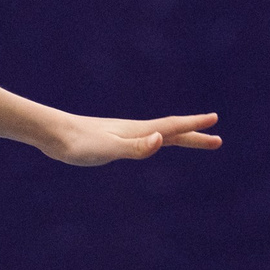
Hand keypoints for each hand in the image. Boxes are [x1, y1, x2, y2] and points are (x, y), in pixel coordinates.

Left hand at [39, 111, 221, 166]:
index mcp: (138, 131)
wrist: (52, 134)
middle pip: (170, 132)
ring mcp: (123, 134)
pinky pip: (143, 141)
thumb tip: (160, 140)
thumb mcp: (109, 149)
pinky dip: (155, 141)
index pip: (172, 128)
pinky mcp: (111, 140)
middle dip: (194, 136)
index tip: (215, 120)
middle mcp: (134, 130)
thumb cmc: (79, 143)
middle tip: (217, 140)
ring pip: (157, 135)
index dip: (194, 126)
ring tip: (191, 140)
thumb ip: (135, 147)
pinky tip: (152, 144)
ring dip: (177, 137)